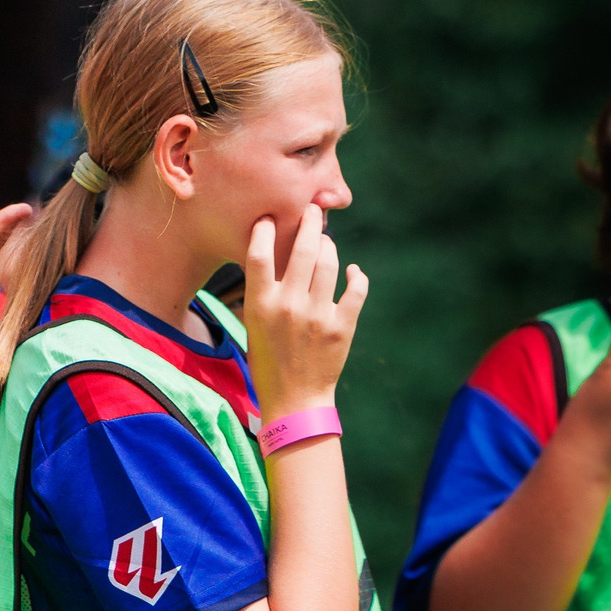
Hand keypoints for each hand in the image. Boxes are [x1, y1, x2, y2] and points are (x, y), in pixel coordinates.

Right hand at [241, 204, 367, 415]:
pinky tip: (352, 271)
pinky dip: (356, 276)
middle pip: (300, 249)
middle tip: (312, 210)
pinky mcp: (341, 326)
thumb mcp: (253, 326)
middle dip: (309, 222)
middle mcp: (288, 305)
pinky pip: (355, 289)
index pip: (259, 254)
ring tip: (326, 242)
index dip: (264, 229)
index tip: (270, 217)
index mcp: (260, 305)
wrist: (295, 400)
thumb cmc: (269, 362)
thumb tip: (277, 257)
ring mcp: (317, 315)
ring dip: (329, 246)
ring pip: (328, 262)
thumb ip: (263, 293)